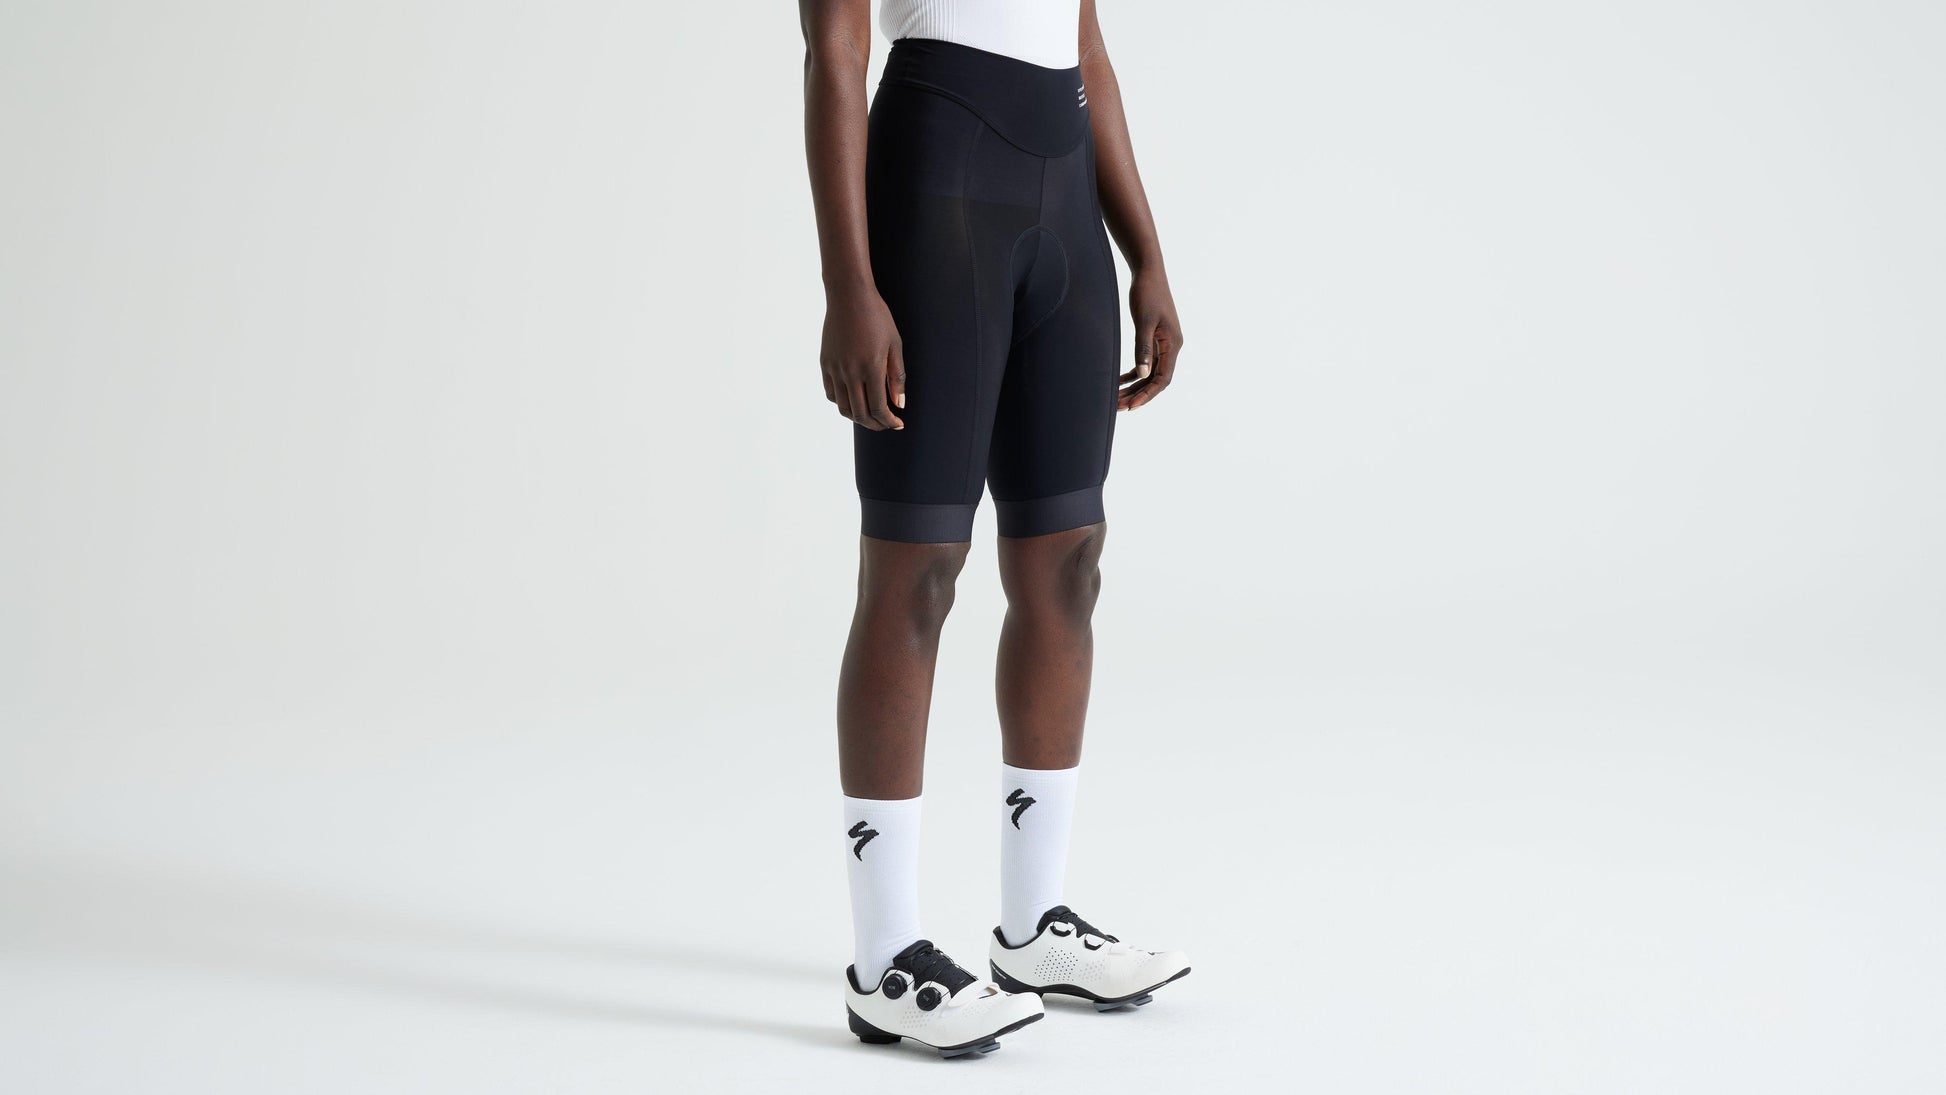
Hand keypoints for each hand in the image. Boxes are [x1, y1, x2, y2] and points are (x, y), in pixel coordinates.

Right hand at [820, 288, 905, 429]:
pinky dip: (843, 403)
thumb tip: (899, 404)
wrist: (848, 295)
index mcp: (871, 368)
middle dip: (876, 424)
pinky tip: (854, 400)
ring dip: (858, 417)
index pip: (879, 408)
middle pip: (860, 414)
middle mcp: (850, 372)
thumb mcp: (895, 344)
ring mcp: (835, 369)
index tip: (898, 423)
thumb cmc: (877, 317)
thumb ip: (897, 377)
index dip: (890, 421)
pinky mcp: (825, 364)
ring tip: (871, 416)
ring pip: (844, 408)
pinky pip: (832, 394)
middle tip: (887, 424)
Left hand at [1118, 270, 1181, 410]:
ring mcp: (1163, 343)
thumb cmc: (1147, 292)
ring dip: (1134, 386)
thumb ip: (1143, 348)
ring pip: (1149, 373)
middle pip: (1156, 380)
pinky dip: (1133, 373)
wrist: (1148, 272)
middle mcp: (1171, 347)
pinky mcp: (1155, 338)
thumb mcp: (1144, 321)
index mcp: (1173, 344)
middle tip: (1117, 407)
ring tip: (1116, 398)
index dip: (1147, 395)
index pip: (1162, 379)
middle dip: (1138, 394)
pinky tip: (1119, 380)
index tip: (1131, 406)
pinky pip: (1146, 362)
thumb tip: (1142, 374)